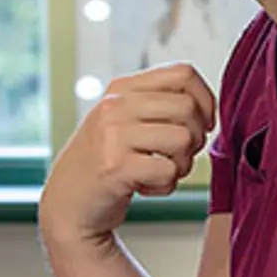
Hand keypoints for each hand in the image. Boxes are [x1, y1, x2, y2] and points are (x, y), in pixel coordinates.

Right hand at [39, 62, 214, 257]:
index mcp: (121, 88)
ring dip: (182, 165)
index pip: (183, 73)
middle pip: (188, 107)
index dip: (205, 100)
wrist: (68, 202)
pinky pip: (168, 172)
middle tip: (178, 155)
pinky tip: (145, 186)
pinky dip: (165, 186)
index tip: (201, 123)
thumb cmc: (103, 162)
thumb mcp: (123, 119)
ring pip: (182, 139)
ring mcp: (112, 135)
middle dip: (195, 138)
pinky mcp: (115, 167)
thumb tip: (208, 106)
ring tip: (161, 171)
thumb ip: (158, 104)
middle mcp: (114, 106)